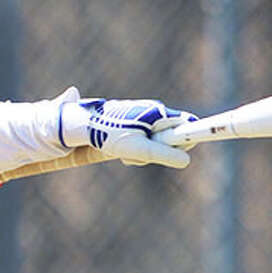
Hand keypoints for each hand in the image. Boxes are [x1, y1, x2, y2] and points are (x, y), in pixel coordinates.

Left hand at [59, 97, 194, 168]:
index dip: (188, 138)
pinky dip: (136, 148)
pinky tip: (121, 150)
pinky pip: (145, 139)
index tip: (181, 150)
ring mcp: (145, 116)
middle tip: (140, 157)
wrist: (84, 124)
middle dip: (161, 150)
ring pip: (157, 140)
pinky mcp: (135, 122)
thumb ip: (162, 154)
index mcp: (158, 113)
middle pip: (172, 135)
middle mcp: (154, 111)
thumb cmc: (109, 135)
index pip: (188, 123)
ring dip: (144, 152)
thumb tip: (186, 161)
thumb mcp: (138, 149)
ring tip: (125, 154)